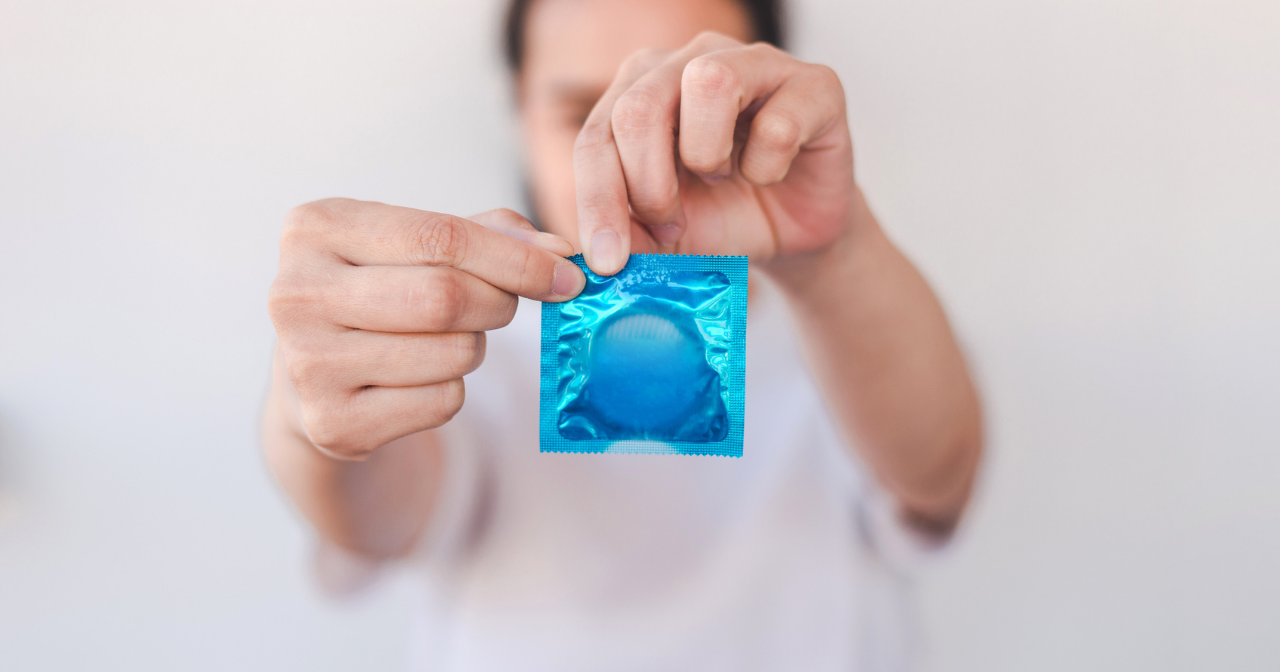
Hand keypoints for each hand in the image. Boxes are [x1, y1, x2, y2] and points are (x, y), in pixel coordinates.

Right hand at [267, 200, 583, 458]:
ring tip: (447, 339)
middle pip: (445, 298)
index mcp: (316, 228)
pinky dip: (453, 390)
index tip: (568, 275)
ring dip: (475, 348)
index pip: (440, 237)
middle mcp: (296, 293)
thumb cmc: (380, 289)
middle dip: (499, 304)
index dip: (517, 259)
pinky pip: (441, 402)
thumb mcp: (417, 243)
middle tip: (506, 307)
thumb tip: (559, 254)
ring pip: (451, 353)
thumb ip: (492, 234)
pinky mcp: (331, 423)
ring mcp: (307, 363)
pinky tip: (420, 378)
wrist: (313, 371)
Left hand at [574, 31, 856, 274]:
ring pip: (708, 82)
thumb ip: (628, 233)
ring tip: (721, 178)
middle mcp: (690, 60)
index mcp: (639, 89)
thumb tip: (602, 254)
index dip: (598, 200)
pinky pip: (777, 124)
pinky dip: (768, 168)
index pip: (597, 136)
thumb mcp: (663, 235)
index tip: (608, 260)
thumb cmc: (722, 217)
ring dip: (707, 155)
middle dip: (648, 184)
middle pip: (640, 107)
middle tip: (671, 224)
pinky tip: (771, 174)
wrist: (794, 234)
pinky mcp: (814, 84)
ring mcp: (755, 62)